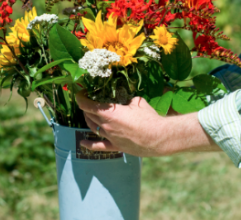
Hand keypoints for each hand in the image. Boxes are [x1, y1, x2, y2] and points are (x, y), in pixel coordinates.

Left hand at [76, 92, 218, 156]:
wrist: (160, 137)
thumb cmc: (148, 117)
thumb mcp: (136, 101)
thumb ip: (125, 99)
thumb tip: (122, 97)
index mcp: (109, 113)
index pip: (87, 105)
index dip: (81, 97)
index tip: (80, 91)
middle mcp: (106, 126)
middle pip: (89, 115)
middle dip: (85, 107)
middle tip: (87, 100)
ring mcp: (110, 138)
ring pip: (93, 128)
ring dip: (89, 120)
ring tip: (88, 114)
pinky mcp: (116, 147)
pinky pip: (100, 147)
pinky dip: (90, 144)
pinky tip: (82, 143)